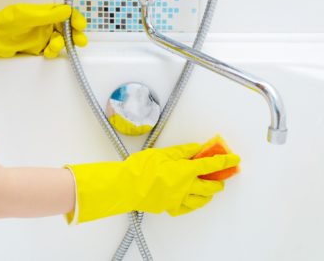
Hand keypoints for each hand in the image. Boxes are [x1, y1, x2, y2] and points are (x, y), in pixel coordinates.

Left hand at [0, 4, 86, 58]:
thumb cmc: (5, 23)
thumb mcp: (27, 16)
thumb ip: (47, 15)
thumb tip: (67, 11)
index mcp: (45, 13)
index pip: (66, 14)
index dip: (75, 19)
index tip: (79, 25)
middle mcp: (47, 24)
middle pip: (68, 29)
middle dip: (75, 35)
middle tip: (80, 41)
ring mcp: (44, 37)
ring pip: (62, 41)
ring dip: (62, 44)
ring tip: (53, 47)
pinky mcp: (40, 49)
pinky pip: (53, 51)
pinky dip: (53, 53)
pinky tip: (47, 53)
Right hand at [65, 143, 239, 223]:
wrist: (125, 186)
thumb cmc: (140, 169)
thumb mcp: (162, 153)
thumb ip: (182, 151)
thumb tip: (196, 149)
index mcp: (185, 171)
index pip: (211, 165)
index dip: (225, 161)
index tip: (234, 159)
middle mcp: (185, 187)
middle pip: (211, 186)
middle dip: (219, 179)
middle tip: (221, 174)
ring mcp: (178, 199)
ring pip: (202, 200)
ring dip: (209, 193)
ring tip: (210, 187)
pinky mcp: (169, 207)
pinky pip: (187, 208)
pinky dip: (193, 203)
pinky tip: (193, 199)